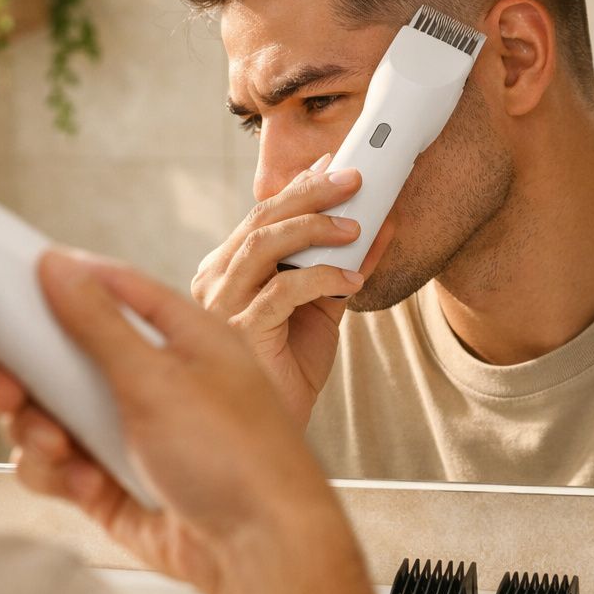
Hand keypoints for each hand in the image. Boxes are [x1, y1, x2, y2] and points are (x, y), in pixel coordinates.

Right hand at [0, 250, 348, 593]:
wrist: (261, 553)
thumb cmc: (236, 459)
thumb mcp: (158, 378)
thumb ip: (98, 323)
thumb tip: (59, 266)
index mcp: (181, 339)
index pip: (109, 292)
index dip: (56, 285)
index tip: (3, 286)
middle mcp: (156, 382)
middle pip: (65, 357)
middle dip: (26, 373)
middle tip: (7, 385)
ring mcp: (132, 434)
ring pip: (51, 414)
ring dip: (38, 429)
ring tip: (58, 446)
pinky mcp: (115, 483)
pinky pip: (59, 467)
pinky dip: (58, 474)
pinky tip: (85, 483)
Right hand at [191, 154, 392, 423]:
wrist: (279, 428)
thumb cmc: (292, 367)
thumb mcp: (321, 306)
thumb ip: (339, 265)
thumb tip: (378, 224)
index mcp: (227, 269)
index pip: (264, 215)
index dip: (302, 186)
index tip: (337, 165)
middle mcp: (215, 280)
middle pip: (262, 218)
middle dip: (312, 192)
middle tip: (355, 178)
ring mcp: (221, 305)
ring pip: (264, 243)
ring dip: (315, 227)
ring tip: (356, 226)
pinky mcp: (238, 331)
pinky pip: (281, 290)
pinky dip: (321, 278)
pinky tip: (351, 280)